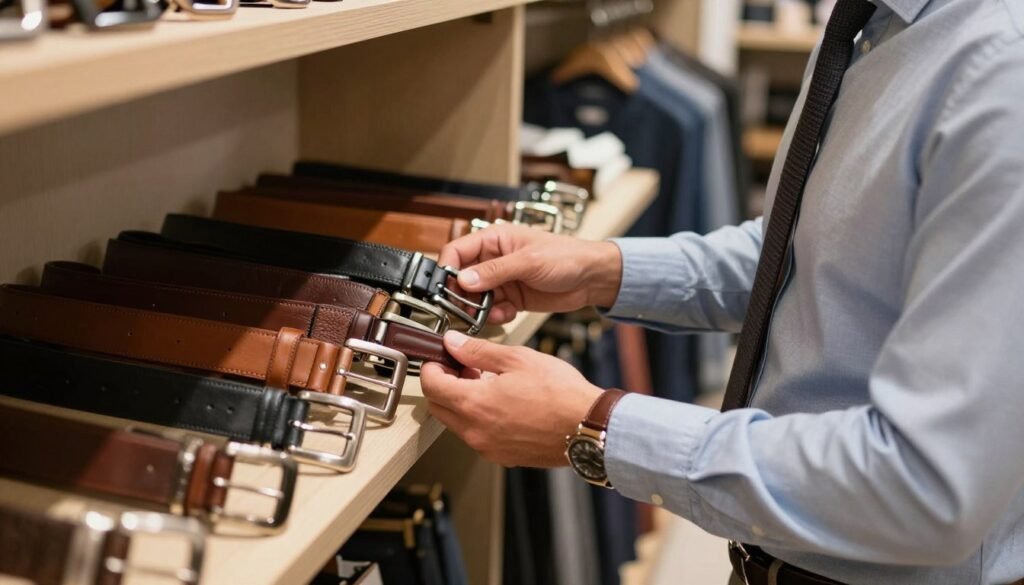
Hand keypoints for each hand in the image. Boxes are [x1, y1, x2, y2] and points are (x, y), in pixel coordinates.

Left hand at [420, 330, 603, 467]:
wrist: (588, 427)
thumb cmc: (560, 394)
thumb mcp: (517, 358)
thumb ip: (478, 351)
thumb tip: (454, 343)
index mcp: (474, 404)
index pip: (431, 385)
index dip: (431, 367)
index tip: (440, 357)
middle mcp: (475, 431)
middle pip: (438, 406)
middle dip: (443, 384)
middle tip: (461, 366)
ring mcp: (488, 447)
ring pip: (457, 423)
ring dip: (461, 401)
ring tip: (486, 382)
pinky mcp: (503, 456)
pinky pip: (477, 435)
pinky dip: (478, 418)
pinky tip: (500, 402)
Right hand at [438, 223, 622, 323]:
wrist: (592, 278)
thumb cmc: (566, 256)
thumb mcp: (528, 261)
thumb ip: (494, 272)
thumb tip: (463, 280)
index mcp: (494, 240)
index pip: (457, 251)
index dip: (447, 269)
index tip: (444, 288)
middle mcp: (494, 259)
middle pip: (462, 278)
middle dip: (461, 295)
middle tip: (462, 310)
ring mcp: (502, 280)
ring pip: (475, 297)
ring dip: (478, 309)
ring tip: (488, 314)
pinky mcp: (512, 297)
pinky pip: (492, 309)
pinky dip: (495, 315)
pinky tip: (507, 314)